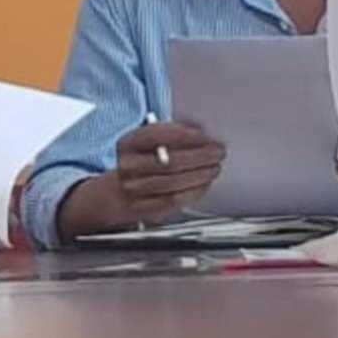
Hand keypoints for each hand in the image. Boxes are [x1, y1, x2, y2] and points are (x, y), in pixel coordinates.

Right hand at [57, 122, 224, 242]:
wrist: (120, 191)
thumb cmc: (143, 160)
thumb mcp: (150, 141)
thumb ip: (171, 133)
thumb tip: (200, 129)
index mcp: (128, 143)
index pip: (154, 135)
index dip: (180, 133)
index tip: (201, 133)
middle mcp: (128, 166)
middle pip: (168, 161)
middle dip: (199, 156)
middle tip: (217, 152)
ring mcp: (134, 189)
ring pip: (173, 183)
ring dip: (200, 175)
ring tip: (214, 168)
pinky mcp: (144, 208)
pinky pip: (174, 200)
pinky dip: (194, 191)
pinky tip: (205, 183)